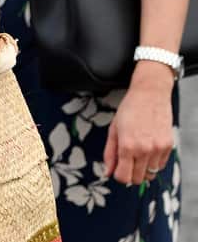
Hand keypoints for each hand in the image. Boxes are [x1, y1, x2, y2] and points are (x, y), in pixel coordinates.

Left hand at [103, 63, 175, 185]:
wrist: (150, 95)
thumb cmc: (129, 110)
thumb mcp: (113, 130)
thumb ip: (109, 154)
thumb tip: (107, 173)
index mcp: (127, 146)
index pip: (123, 177)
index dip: (118, 176)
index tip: (117, 170)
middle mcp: (144, 150)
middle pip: (137, 179)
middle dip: (130, 174)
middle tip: (126, 163)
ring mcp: (158, 149)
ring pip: (150, 174)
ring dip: (142, 169)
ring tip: (137, 154)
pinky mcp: (168, 146)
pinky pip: (160, 166)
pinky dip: (153, 163)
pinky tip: (147, 150)